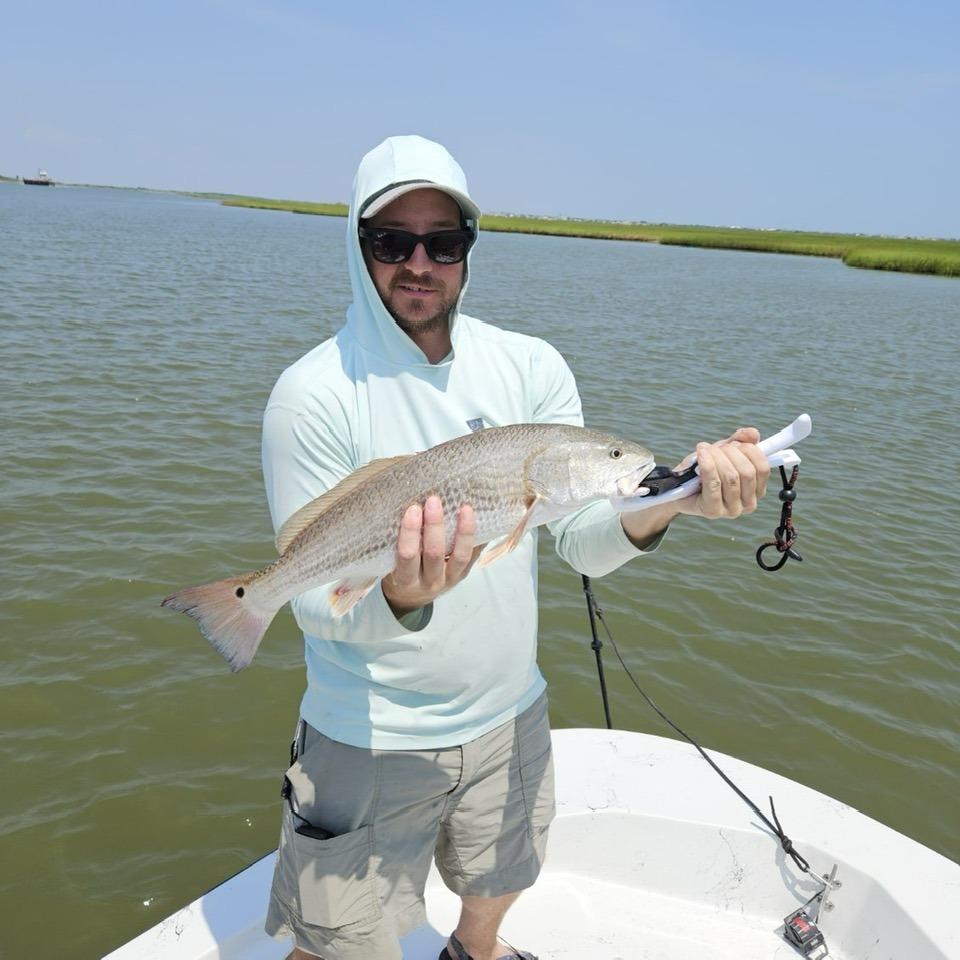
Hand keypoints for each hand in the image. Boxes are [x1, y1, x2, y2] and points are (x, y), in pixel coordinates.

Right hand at [381, 496, 482, 617]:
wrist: (412, 598)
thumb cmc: (399, 573)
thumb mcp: (392, 564)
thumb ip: (399, 544)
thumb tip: (411, 507)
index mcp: (407, 579)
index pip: (408, 556)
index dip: (410, 533)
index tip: (413, 510)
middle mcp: (430, 581)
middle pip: (435, 553)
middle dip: (435, 525)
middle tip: (434, 501)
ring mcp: (450, 579)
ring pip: (460, 556)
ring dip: (464, 531)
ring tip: (465, 508)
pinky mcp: (463, 575)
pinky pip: (473, 557)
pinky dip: (478, 539)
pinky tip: (483, 521)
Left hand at [675, 427, 769, 518]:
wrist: (677, 488)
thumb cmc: (703, 470)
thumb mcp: (722, 452)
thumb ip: (739, 441)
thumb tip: (753, 432)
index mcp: (756, 489)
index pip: (762, 467)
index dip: (749, 450)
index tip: (733, 443)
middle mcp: (748, 503)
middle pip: (747, 472)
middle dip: (730, 453)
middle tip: (714, 448)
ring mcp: (732, 510)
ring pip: (731, 477)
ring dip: (716, 458)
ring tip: (704, 451)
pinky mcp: (713, 511)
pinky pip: (714, 485)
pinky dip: (707, 466)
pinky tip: (701, 455)